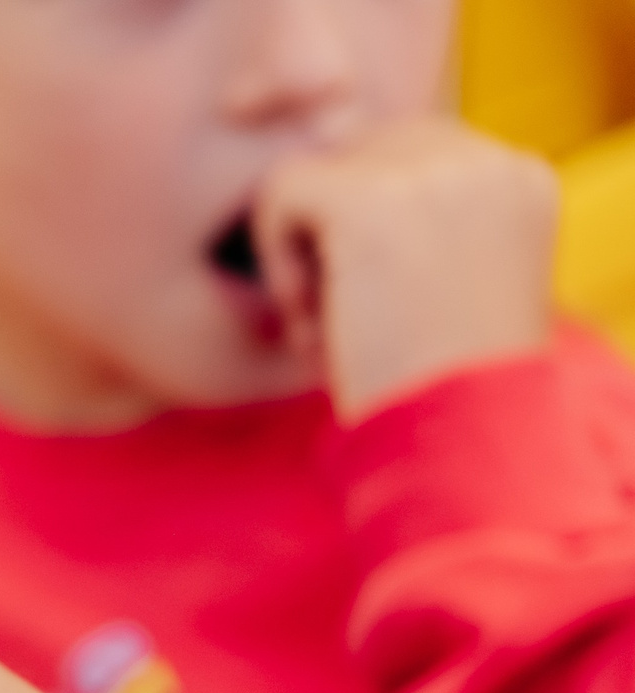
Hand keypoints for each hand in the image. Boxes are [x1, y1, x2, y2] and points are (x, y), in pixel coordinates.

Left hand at [253, 117, 556, 418]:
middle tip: (348, 326)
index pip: (410, 158)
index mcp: (520, 181)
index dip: (370, 232)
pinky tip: (307, 320)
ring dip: (305, 256)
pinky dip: (275, 258)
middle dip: (336, 239)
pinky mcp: (370, 199)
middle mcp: (487, 161)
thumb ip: (408, 226)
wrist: (459, 440)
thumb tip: (320, 149)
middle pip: (361, 156)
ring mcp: (433, 173)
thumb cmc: (439, 389)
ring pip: (320, 173)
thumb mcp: (444, 291)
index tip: (386, 307)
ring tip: (329, 331)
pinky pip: (282, 188)